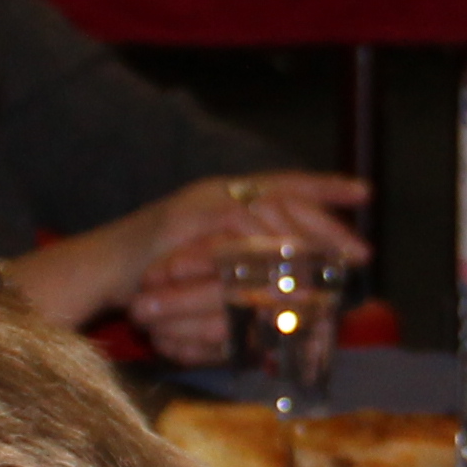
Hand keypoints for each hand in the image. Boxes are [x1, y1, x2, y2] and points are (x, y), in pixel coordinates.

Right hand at [1, 171, 371, 348]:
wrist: (102, 269)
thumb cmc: (154, 273)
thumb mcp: (210, 261)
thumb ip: (245, 262)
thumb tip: (293, 283)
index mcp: (226, 194)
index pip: (283, 182)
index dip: (324, 186)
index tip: (365, 192)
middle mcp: (217, 191)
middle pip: (284, 196)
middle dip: (327, 224)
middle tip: (361, 250)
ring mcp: (202, 205)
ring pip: (268, 212)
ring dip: (304, 240)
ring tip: (336, 264)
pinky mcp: (187, 225)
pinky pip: (236, 236)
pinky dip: (266, 254)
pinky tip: (290, 272)